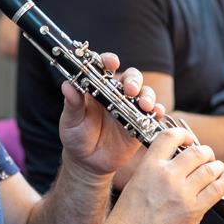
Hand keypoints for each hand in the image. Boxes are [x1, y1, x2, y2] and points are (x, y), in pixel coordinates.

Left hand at [58, 52, 164, 178]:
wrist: (87, 163)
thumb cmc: (76, 137)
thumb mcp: (71, 120)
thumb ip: (72, 103)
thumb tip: (67, 84)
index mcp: (98, 88)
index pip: (105, 68)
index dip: (110, 61)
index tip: (112, 62)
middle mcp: (116, 94)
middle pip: (131, 78)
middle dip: (133, 80)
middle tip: (130, 90)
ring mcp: (130, 108)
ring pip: (145, 94)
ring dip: (147, 96)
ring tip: (144, 105)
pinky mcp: (141, 124)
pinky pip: (153, 115)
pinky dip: (157, 111)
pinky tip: (156, 113)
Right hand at [103, 127, 223, 223]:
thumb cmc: (127, 219)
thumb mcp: (135, 184)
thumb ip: (153, 170)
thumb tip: (172, 163)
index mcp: (149, 167)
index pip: (171, 136)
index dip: (184, 134)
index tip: (189, 140)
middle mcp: (167, 176)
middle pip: (197, 151)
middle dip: (206, 153)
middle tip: (207, 158)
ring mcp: (181, 193)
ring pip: (211, 169)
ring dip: (218, 167)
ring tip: (220, 169)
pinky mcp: (194, 211)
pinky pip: (218, 189)